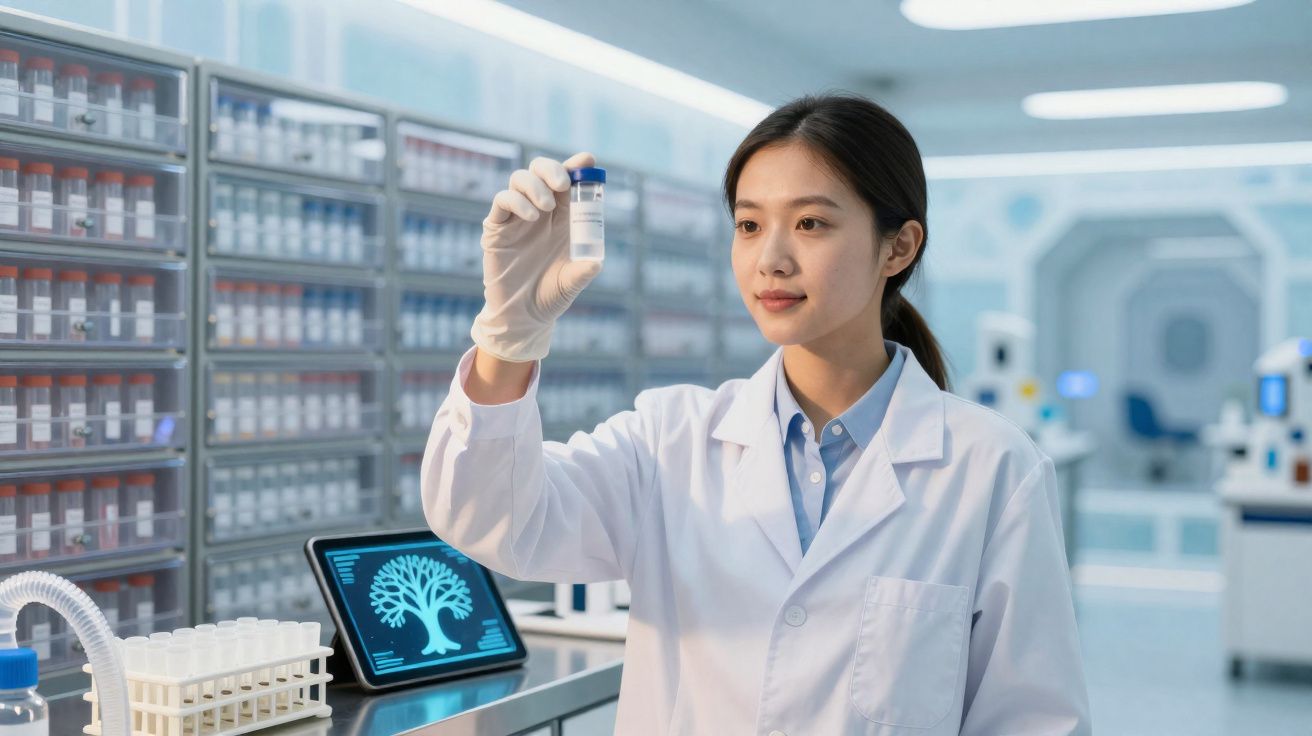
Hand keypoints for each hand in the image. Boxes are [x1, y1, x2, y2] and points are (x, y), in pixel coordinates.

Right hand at [469, 152, 601, 362]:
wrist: (522, 316)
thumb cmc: (551, 297)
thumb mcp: (571, 283)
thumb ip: (583, 271)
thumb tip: (597, 262)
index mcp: (563, 218)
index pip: (569, 182)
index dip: (577, 168)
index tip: (587, 161)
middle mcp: (540, 212)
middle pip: (542, 171)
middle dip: (553, 169)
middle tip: (563, 184)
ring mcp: (517, 217)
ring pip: (520, 179)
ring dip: (535, 185)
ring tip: (546, 206)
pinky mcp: (497, 227)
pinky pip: (502, 200)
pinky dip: (516, 201)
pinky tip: (531, 216)